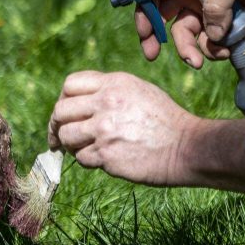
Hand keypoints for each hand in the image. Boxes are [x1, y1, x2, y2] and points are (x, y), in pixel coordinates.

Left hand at [48, 70, 244, 192]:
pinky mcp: (106, 155)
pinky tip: (102, 159)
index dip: (63, 99)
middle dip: (57, 125)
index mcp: (114, 84)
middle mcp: (106, 103)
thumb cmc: (165, 121)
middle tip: (59, 137)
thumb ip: (109, 92)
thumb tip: (79, 103)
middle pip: (60, 111)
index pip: (70, 84)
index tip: (65, 113)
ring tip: (85, 148)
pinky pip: (81, 158)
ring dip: (71, 145)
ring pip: (66, 136)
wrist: (187, 146)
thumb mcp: (140, 91)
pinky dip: (88, 161)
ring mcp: (104, 129)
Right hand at [136, 0, 244, 67]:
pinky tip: (228, 50)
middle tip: (153, 57)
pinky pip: (210, 42)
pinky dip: (216, 49)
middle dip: (158, 39)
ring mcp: (205, 8)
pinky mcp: (222, 22)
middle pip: (163, 19)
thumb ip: (216, 4)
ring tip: (214, 56)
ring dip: (194, 49)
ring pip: (188, 35)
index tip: (145, 32)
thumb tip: (212, 36)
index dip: (143, 11)